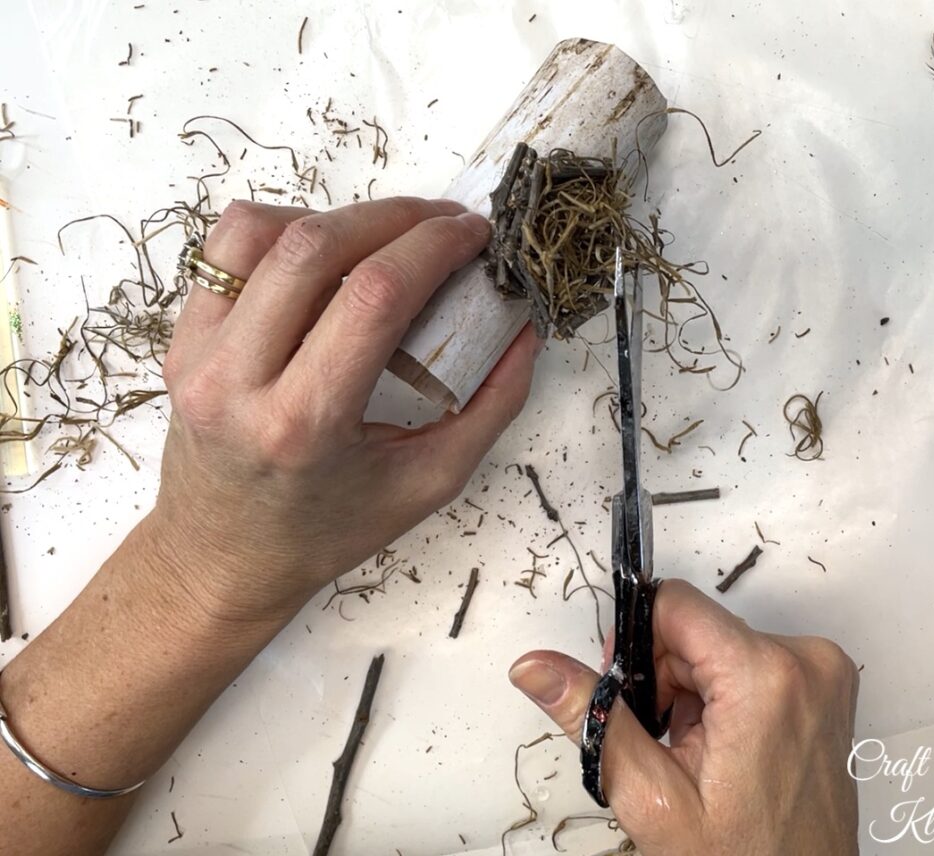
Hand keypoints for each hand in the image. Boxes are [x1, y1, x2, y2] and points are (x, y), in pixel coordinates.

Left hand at [152, 197, 538, 621]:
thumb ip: (491, 405)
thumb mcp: (428, 483)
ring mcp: (198, 354)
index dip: (433, 247)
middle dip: (396, 217)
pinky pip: (226, 249)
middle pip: (316, 247)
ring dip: (338, 218)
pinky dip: (284, 230)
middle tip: (445, 225)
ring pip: (261, 232)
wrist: (225, 557)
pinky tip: (325, 256)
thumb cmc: (328, 531)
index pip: (373, 296)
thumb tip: (526, 328)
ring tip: (385, 240)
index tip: (473, 234)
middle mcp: (238, 380)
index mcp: (305, 424)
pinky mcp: (182, 338)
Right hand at [509, 580, 858, 854]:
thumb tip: (536, 666)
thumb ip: (591, 717)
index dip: (636, 639)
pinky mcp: (823, 687)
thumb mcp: (650, 796)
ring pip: (718, 644)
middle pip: (696, 626)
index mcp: (765, 677)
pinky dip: (723, 697)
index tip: (628, 688)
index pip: (675, 603)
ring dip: (692, 689)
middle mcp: (805, 661)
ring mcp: (822, 674)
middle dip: (664, 675)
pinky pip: (750, 662)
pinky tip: (724, 748)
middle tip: (663, 740)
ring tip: (697, 753)